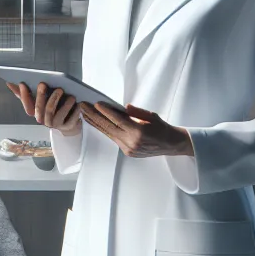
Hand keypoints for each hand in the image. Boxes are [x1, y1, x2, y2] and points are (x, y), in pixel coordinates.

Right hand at [7, 82, 81, 135]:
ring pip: (56, 114)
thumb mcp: (40, 99)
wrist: (69, 123)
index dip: (24, 96)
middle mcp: (44, 120)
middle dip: (42, 96)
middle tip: (45, 84)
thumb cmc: (53, 107)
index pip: (27, 106)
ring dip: (63, 104)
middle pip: (41, 109)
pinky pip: (71, 119)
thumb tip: (9, 83)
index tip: (23, 83)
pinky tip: (78, 103)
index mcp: (36, 113)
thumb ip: (26, 93)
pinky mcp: (68, 126)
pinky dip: (75, 111)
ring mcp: (55, 124)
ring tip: (70, 95)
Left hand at [78, 102, 193, 158]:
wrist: (171, 145)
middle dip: (94, 116)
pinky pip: (113, 138)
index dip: (106, 112)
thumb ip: (137, 112)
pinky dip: (105, 130)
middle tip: (83, 106)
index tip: (96, 104)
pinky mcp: (127, 152)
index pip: (118, 120)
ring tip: (85, 114)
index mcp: (139, 132)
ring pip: (108, 133)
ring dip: (96, 123)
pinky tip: (97, 123)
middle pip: (108, 127)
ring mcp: (128, 148)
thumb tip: (125, 107)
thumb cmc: (162, 128)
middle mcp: (132, 142)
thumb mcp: (152, 116)